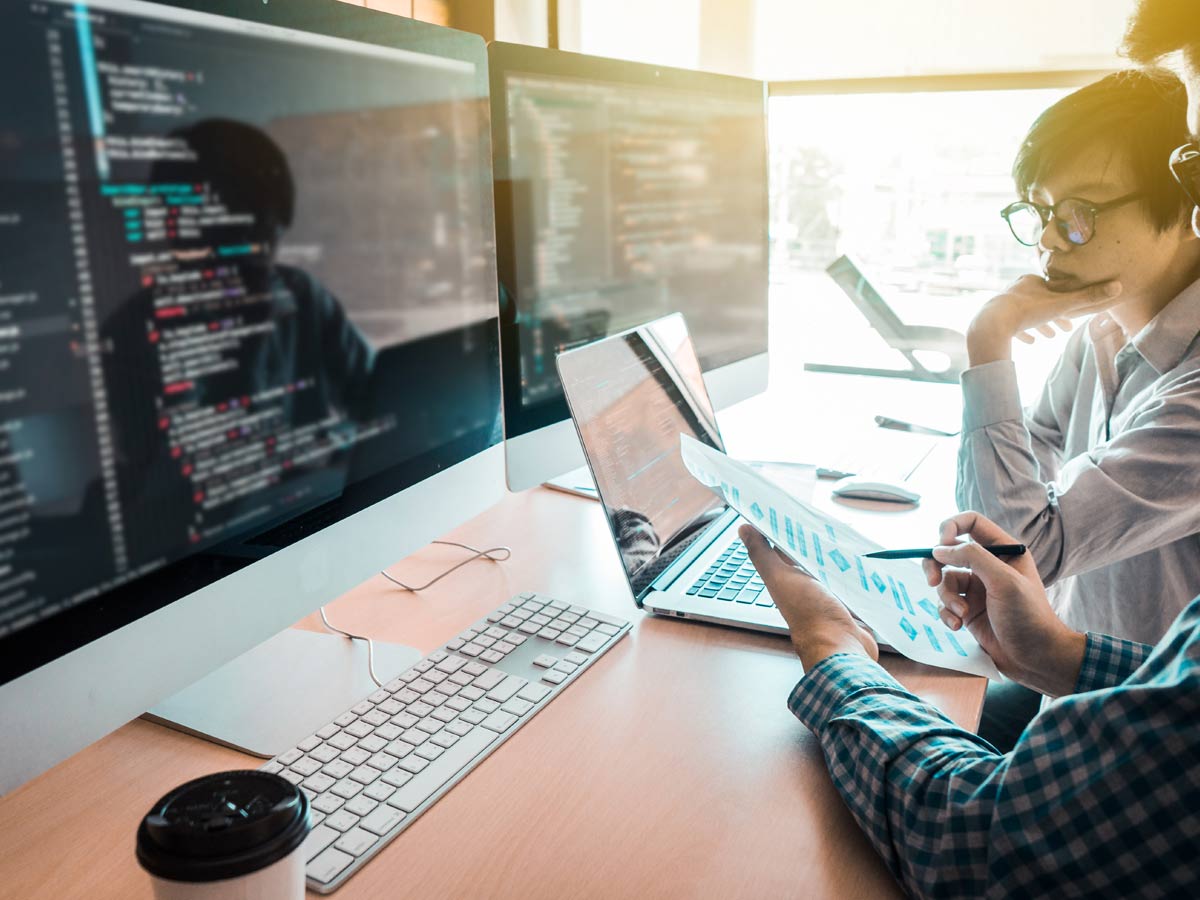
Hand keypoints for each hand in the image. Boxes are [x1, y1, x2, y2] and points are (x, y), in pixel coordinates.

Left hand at [740, 525, 877, 669]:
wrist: (842, 650)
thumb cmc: (810, 616)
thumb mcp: (781, 577)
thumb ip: (762, 554)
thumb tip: (743, 529)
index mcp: (787, 581)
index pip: (784, 549)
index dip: (787, 530)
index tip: (795, 510)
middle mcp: (806, 589)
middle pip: (810, 558)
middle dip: (817, 540)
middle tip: (828, 519)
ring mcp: (829, 598)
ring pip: (832, 570)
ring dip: (839, 555)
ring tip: (849, 535)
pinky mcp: (850, 606)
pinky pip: (852, 583)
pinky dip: (857, 572)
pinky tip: (866, 561)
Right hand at [921, 511, 1085, 696]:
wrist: (1036, 659)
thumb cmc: (1028, 616)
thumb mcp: (1003, 580)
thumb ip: (972, 557)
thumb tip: (938, 549)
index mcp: (1004, 550)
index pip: (971, 522)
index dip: (951, 527)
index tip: (940, 545)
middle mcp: (988, 565)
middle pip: (948, 550)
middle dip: (936, 564)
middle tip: (932, 580)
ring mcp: (977, 588)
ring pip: (944, 579)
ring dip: (946, 597)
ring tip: (960, 614)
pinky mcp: (967, 610)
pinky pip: (945, 603)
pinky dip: (946, 613)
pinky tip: (958, 626)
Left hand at [966, 275, 1121, 364]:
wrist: (992, 323)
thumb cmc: (1027, 311)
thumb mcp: (1061, 305)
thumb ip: (1088, 298)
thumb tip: (1119, 287)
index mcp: (1031, 282)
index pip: (1053, 290)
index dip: (1066, 302)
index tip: (1074, 315)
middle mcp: (1016, 290)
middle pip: (1040, 303)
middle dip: (1053, 316)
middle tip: (1064, 329)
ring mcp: (1003, 306)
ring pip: (1026, 314)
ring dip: (1040, 325)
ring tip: (1049, 337)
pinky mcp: (994, 321)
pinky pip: (1010, 326)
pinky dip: (1023, 333)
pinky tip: (1031, 342)